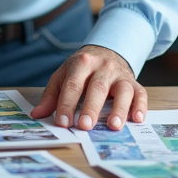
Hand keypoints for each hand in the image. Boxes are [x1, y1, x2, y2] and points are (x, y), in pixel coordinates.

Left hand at [31, 44, 146, 131]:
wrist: (105, 52)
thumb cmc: (81, 70)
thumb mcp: (63, 76)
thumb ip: (51, 96)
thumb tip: (37, 115)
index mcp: (81, 64)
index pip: (73, 85)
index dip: (67, 104)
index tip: (62, 122)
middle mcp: (103, 67)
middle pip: (97, 87)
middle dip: (91, 107)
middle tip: (85, 126)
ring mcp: (120, 74)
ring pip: (122, 90)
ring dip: (119, 109)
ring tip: (113, 126)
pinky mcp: (135, 83)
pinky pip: (140, 93)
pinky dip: (140, 106)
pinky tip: (137, 119)